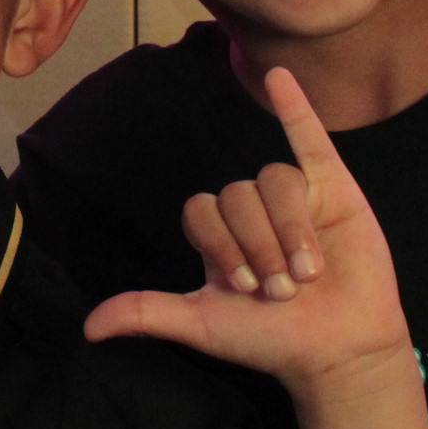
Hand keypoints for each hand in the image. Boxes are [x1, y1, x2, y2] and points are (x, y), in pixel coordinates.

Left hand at [85, 68, 414, 407]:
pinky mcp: (333, 188)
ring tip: (307, 273)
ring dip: (289, 229)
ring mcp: (291, 196)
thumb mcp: (203, 325)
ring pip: (275, 181)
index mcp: (218, 234)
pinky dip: (295, 107)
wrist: (340, 350)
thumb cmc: (272, 338)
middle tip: (281, 290)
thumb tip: (87, 328)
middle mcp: (251, 210)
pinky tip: (279, 78)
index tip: (242, 285)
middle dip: (259, 246)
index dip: (219, 243)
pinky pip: (309, 138)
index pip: (200, 209)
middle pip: (237, 196)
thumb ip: (147, 313)